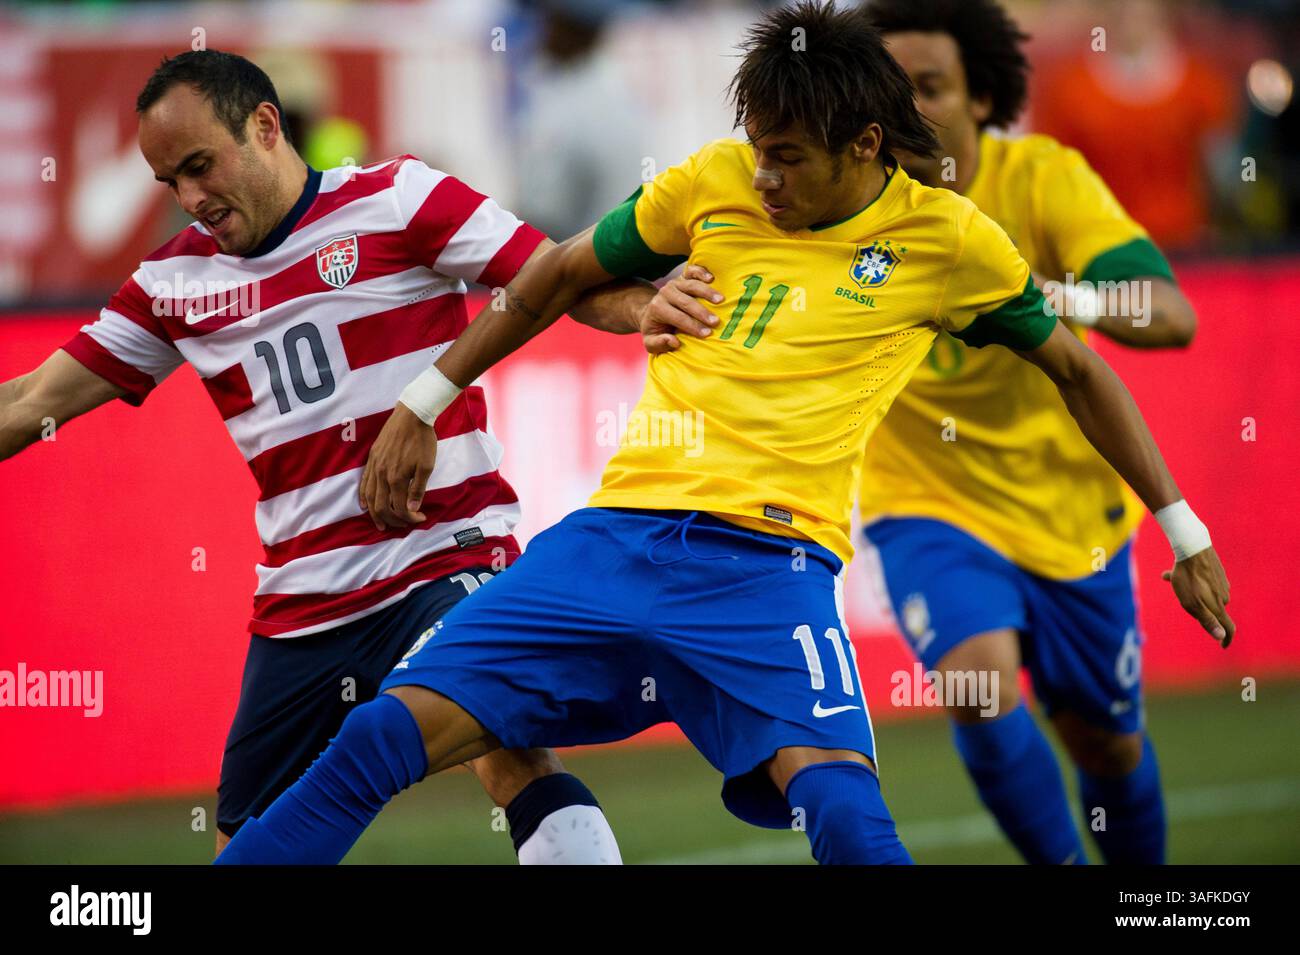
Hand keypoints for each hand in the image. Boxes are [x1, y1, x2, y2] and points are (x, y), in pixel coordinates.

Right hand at [358, 402, 436, 530]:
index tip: (420, 517)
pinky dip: (363, 496)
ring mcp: (374, 466)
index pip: (399, 508)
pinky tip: (365, 505)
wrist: (411, 415)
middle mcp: (381, 474)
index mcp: (396, 478)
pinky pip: (363, 482)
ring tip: (381, 524)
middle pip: (381, 507)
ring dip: (375, 514)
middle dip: (392, 520)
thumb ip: (418, 489)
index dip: (410, 517)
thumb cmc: (422, 440)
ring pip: (369, 497)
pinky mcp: (371, 458)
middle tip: (402, 525)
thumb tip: (412, 509)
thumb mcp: (427, 466)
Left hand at [639, 263, 721, 353]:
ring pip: (691, 285)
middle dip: (702, 312)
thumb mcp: (651, 342)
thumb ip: (659, 344)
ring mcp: (674, 283)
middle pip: (686, 302)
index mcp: (657, 308)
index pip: (678, 317)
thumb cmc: (655, 331)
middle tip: (716, 321)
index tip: (707, 334)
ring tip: (721, 300)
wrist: (650, 313)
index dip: (693, 326)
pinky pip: (691, 271)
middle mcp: (665, 293)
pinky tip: (711, 278)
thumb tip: (674, 342)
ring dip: (707, 292)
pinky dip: (701, 272)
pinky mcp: (682, 277)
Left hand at [1162, 547, 1233, 646]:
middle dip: (1197, 608)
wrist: (1192, 548)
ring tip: (1170, 579)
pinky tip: (1169, 573)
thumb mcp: (1192, 603)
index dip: (1226, 638)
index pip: (1228, 628)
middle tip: (1179, 597)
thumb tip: (1220, 637)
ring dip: (1189, 592)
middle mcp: (1224, 595)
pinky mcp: (1216, 571)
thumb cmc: (1189, 578)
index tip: (1223, 646)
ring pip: (1203, 593)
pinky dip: (1187, 580)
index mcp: (1219, 606)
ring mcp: (1221, 582)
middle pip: (1211, 609)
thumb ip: (1207, 620)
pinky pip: (1200, 580)